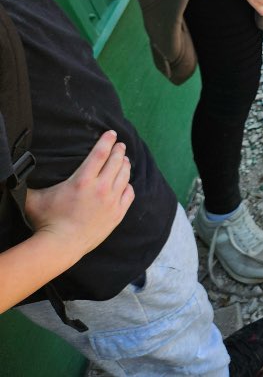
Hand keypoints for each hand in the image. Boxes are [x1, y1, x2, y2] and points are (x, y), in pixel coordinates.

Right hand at [24, 131, 134, 257]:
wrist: (60, 246)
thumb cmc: (46, 221)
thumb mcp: (34, 198)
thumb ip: (28, 183)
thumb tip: (17, 172)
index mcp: (82, 180)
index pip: (100, 153)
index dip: (107, 141)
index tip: (111, 133)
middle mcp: (101, 188)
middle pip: (116, 161)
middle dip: (119, 150)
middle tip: (119, 145)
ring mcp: (111, 201)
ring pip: (125, 176)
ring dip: (125, 165)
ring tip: (124, 160)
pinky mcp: (117, 214)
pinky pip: (129, 194)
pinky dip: (128, 185)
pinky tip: (126, 183)